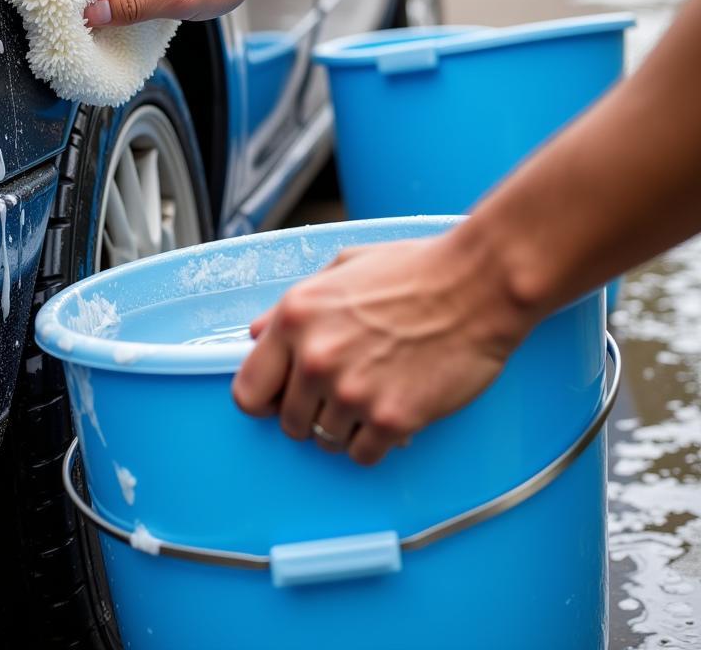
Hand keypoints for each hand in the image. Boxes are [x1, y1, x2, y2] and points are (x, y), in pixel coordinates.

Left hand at [232, 231, 528, 464]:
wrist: (478, 285)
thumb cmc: (415, 271)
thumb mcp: (340, 268)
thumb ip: (291, 304)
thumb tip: (257, 332)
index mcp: (295, 318)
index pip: (247, 391)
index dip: (263, 401)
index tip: (279, 400)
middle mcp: (315, 358)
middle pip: (288, 424)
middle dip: (310, 414)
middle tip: (339, 395)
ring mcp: (352, 391)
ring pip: (326, 442)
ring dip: (345, 428)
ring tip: (371, 398)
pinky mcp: (391, 419)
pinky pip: (363, 455)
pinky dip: (374, 443)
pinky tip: (390, 414)